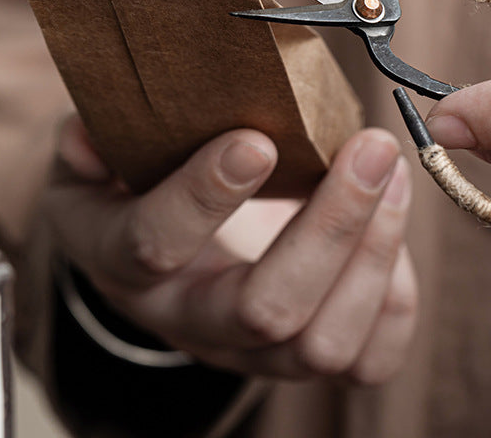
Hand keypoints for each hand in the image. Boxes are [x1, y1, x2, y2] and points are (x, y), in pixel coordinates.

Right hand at [49, 117, 416, 381]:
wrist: (168, 245)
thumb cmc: (142, 185)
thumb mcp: (103, 154)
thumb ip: (95, 139)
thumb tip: (93, 133)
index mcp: (124, 262)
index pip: (154, 247)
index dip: (203, 197)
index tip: (257, 140)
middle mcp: (189, 321)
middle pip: (264, 310)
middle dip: (330, 225)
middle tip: (369, 147)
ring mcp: (253, 351)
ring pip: (324, 343)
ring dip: (374, 252)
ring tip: (392, 171)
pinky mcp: (306, 355)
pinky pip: (369, 357)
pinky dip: (396, 292)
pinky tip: (395, 218)